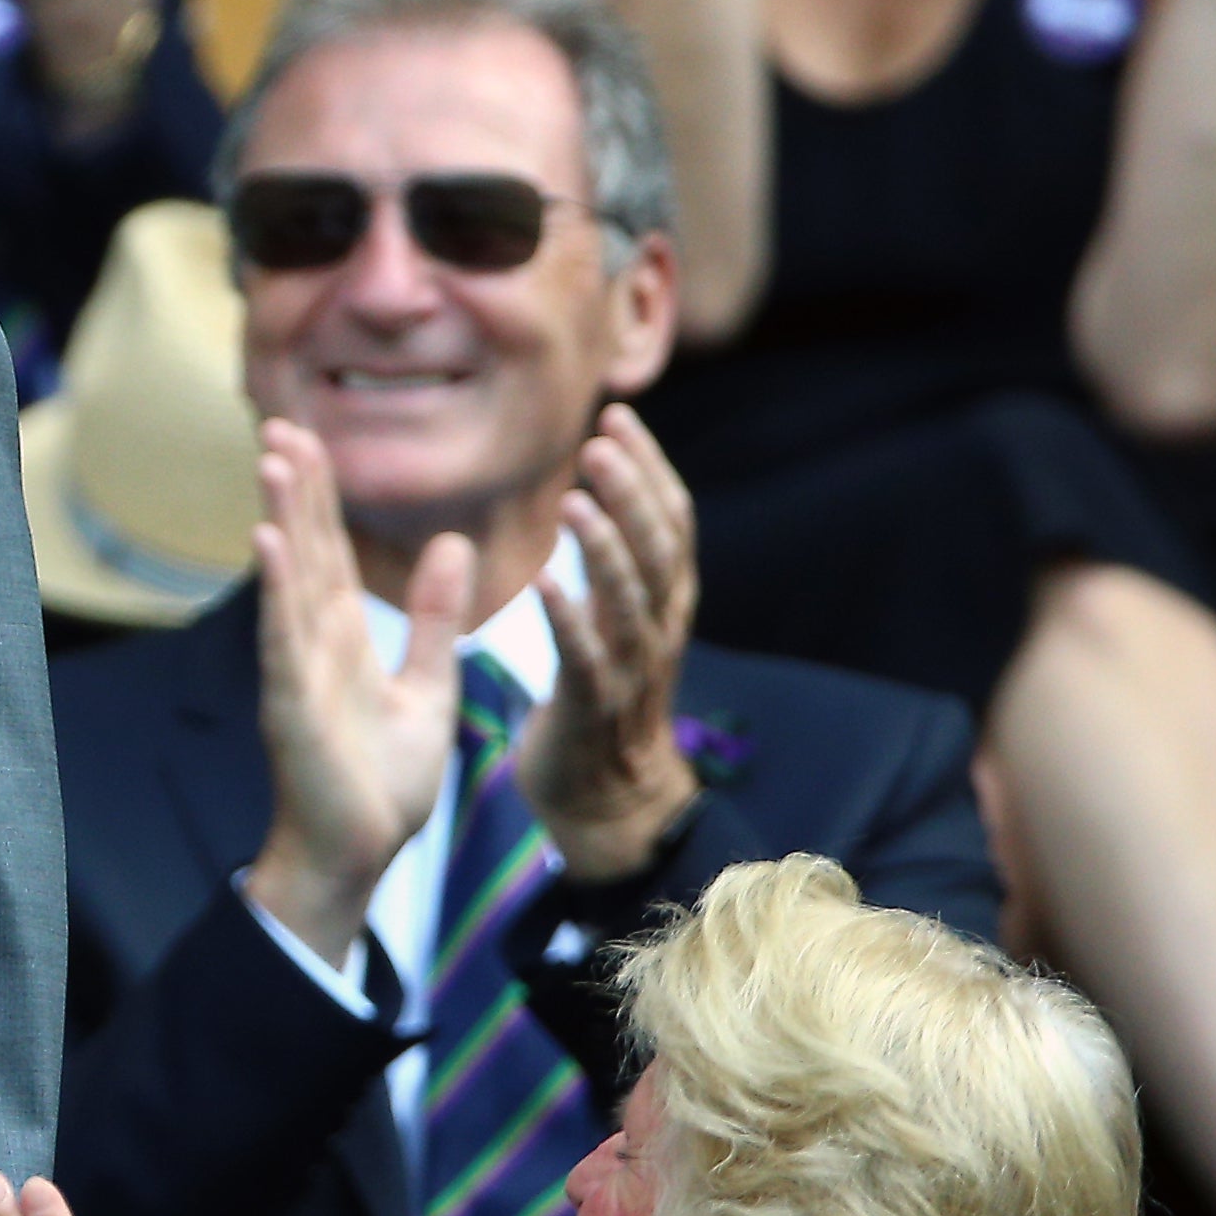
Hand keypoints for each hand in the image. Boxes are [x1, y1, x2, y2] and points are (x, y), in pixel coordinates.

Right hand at [239, 421, 472, 963]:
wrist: (360, 856)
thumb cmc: (381, 782)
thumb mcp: (427, 687)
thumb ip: (432, 619)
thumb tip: (452, 547)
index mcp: (343, 639)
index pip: (332, 551)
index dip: (322, 495)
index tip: (312, 437)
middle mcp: (312, 644)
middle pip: (305, 549)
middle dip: (295, 486)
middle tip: (282, 421)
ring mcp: (298, 670)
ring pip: (290, 579)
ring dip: (279, 516)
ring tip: (271, 456)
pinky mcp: (292, 703)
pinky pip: (283, 636)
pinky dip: (277, 588)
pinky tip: (267, 540)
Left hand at [520, 404, 702, 878]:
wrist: (607, 799)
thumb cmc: (602, 698)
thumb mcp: (619, 620)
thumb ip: (617, 562)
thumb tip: (603, 487)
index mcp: (666, 603)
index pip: (671, 521)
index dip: (649, 468)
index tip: (618, 416)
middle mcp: (660, 629)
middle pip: (659, 549)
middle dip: (633, 491)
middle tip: (601, 439)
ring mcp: (633, 671)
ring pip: (630, 601)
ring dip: (605, 548)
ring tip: (574, 500)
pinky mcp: (595, 711)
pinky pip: (586, 661)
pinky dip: (570, 619)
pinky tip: (543, 583)